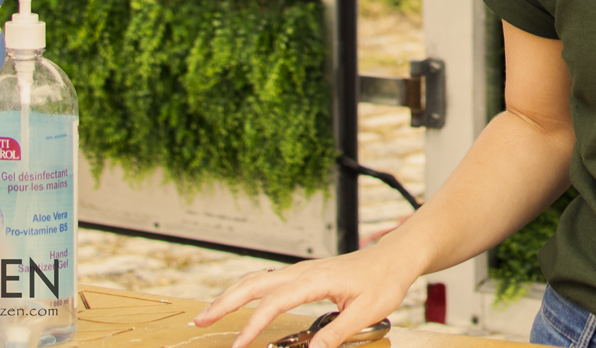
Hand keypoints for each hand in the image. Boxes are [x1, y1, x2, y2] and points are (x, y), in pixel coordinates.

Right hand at [193, 243, 419, 347]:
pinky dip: (247, 291)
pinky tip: (238, 303)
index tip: (238, 345)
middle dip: (225, 302)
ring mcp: (302, 271)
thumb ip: (337, 332)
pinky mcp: (304, 275)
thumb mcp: (368, 311)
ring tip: (208, 314)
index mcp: (316, 279)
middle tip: (200, 322)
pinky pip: (268, 281)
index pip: (275, 302)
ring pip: (257, 279)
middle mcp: (303, 272)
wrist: (395, 257)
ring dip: (231, 295)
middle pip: (254, 283)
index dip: (254, 324)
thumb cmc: (385, 280)